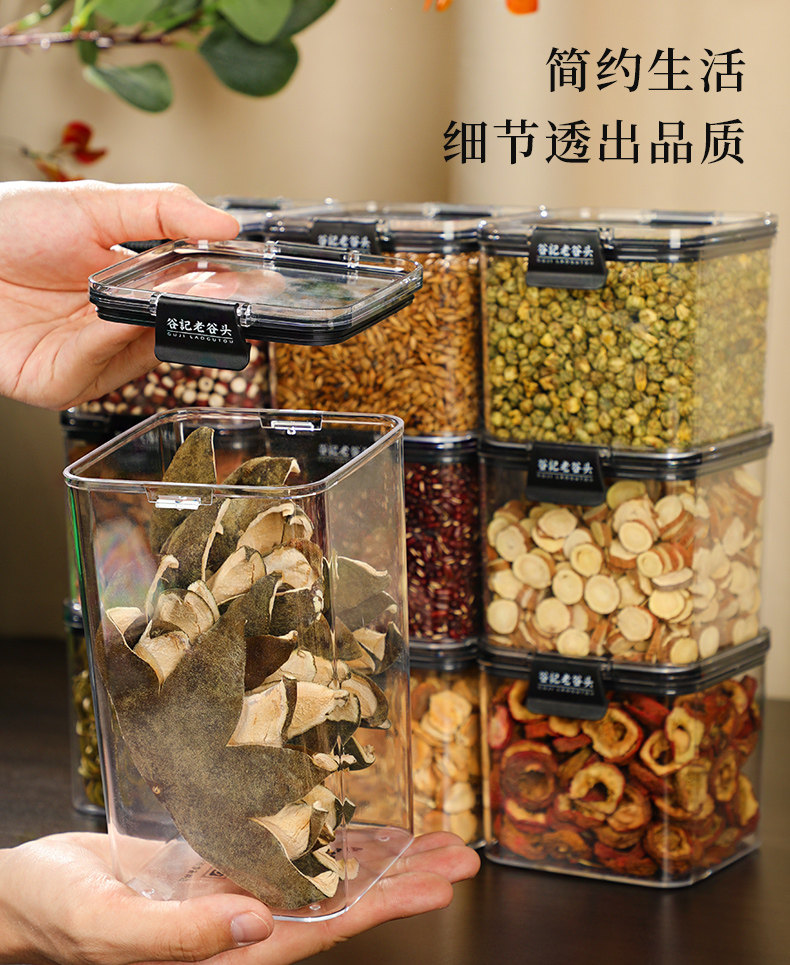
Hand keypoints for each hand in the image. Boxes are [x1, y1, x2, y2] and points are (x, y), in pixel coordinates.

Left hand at [0, 180, 239, 409]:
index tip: (247, 276)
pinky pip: (99, 364)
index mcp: (127, 289)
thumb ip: (163, 210)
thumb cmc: (6, 228)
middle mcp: (113, 330)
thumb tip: (226, 223)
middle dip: (199, 309)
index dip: (215, 287)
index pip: (185, 296)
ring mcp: (90, 360)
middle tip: (230, 289)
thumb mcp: (93, 205)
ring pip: (143, 351)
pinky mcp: (62, 385)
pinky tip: (120, 314)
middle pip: (171, 329)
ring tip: (181, 293)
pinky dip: (112, 339)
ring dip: (159, 323)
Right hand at [0, 830, 479, 964]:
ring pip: (321, 874)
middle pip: (340, 903)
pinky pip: (287, 848)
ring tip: (434, 839)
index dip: (386, 907)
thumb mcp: (113, 926)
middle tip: (462, 855)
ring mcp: (236, 893)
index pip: (324, 930)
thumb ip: (182, 936)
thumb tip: (261, 923)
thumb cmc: (63, 913)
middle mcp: (244, 924)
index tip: (439, 884)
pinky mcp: (223, 863)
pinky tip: (362, 825)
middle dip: (403, 881)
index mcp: (228, 951)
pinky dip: (327, 836)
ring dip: (378, 858)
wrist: (32, 892)